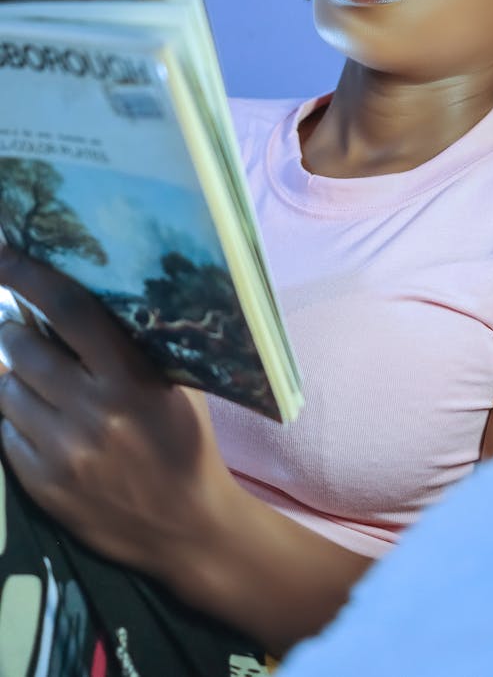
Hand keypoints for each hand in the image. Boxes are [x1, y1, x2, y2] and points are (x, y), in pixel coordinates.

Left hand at [0, 246, 232, 578]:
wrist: (187, 528)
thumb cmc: (185, 444)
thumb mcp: (173, 387)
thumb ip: (132, 350)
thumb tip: (81, 307)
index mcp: (130, 379)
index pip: (68, 310)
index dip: (29, 275)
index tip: (3, 251)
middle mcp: (92, 411)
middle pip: (22, 347)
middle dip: (17, 333)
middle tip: (25, 332)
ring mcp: (62, 451)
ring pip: (6, 391)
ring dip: (15, 379)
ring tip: (38, 383)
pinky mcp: (41, 485)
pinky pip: (4, 434)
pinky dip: (16, 421)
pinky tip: (41, 423)